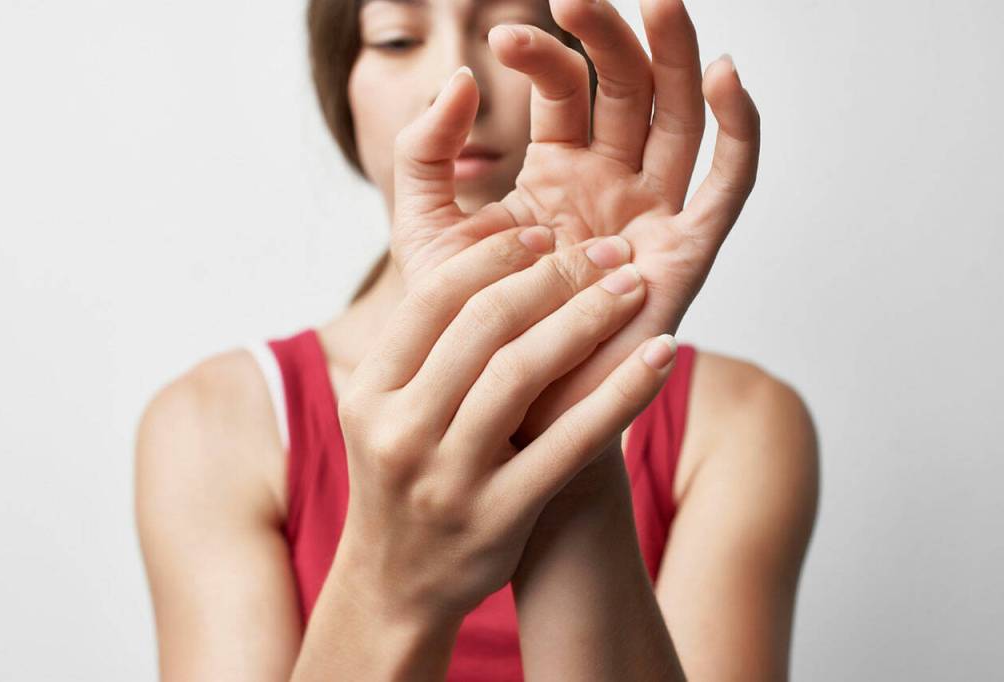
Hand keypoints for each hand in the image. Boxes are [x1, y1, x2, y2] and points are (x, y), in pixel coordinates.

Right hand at [333, 226, 679, 623]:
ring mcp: (448, 479)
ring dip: (588, 319)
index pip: (434, 298)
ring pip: (522, 374)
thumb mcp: (388, 410)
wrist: (395, 586)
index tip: (542, 231)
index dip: (494, 254)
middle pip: (483, 326)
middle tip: (606, 251)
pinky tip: (660, 357)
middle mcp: (400, 431)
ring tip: (634, 287)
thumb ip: (428, 344)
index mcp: (370, 392)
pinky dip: (621, 393)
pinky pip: (571, 443)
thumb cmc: (407, 480)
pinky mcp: (500, 518)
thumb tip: (493, 250)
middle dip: (553, 276)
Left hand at [390, 0, 759, 446]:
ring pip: (680, 120)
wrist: (498, 413)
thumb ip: (425, 156)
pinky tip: (723, 76)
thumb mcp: (427, 231)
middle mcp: (611, 185)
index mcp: (557, 172)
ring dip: (678, 58)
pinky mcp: (685, 255)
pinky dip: (738, 130)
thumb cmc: (463, 329)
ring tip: (662, 1)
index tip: (500, 40)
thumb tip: (456, 80)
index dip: (543, 55)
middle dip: (615, 36)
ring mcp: (651, 215)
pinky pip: (727, 185)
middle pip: (631, 89)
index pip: (566, 89)